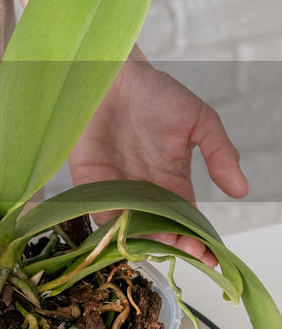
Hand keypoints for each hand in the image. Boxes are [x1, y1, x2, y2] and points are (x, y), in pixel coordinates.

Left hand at [68, 54, 248, 264]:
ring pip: (129, 226)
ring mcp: (115, 187)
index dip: (197, 240)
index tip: (208, 255)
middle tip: (180, 248)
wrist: (112, 72)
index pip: (187, 220)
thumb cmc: (155, 93)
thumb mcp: (199, 120)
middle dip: (171, 244)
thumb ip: (220, 153)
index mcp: (172, 181)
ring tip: (155, 240)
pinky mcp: (87, 181)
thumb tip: (241, 190)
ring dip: (141, 236)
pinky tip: (123, 225)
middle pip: (158, 230)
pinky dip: (109, 221)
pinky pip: (97, 209)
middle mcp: (144, 190)